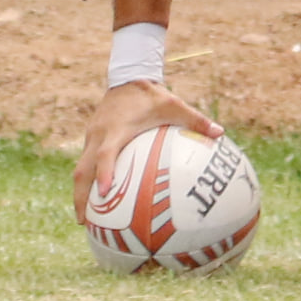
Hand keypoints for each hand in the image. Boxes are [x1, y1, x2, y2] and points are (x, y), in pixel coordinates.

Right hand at [72, 80, 222, 221]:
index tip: (105, 193)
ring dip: (80, 193)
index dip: (104, 173)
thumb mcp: (176, 105)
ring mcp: (92, 138)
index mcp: (116, 129)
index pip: (106, 154)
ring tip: (85, 219)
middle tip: (84, 221)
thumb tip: (221, 133)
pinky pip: (86, 164)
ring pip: (81, 169)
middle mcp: (98, 136)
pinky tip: (97, 200)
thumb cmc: (153, 96)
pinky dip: (87, 182)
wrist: (128, 80)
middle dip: (81, 196)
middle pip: (83, 170)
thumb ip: (196, 120)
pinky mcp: (92, 140)